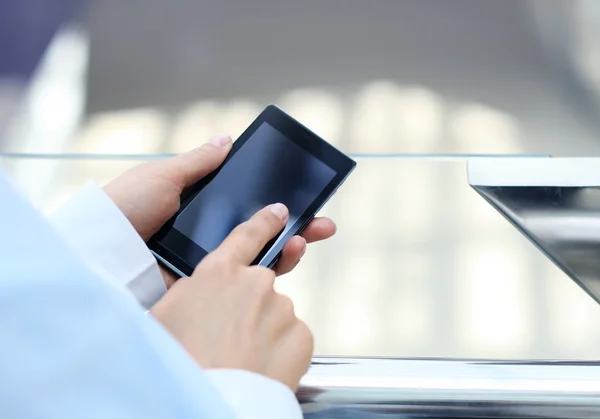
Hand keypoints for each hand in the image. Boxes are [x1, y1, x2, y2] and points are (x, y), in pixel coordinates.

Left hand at [103, 134, 336, 285]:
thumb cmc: (125, 207)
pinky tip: (289, 256)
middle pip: (262, 232)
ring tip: (307, 237)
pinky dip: (270, 271)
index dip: (277, 201)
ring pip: (260, 259)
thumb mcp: (163, 176)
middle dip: (298, 227)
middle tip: (324, 224)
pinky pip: (245, 281)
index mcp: (201, 208)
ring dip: (291, 248)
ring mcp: (211, 263)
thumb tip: (227, 140)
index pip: (249, 205)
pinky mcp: (207, 288)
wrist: (99, 252)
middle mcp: (210, 236)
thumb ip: (199, 163)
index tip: (304, 196)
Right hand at [151, 203, 312, 390]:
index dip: (264, 222)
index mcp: (218, 272)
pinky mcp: (301, 335)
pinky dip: (280, 350)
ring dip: (263, 331)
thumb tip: (200, 291)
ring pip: (276, 314)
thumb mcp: (164, 315)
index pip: (248, 235)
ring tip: (239, 358)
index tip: (278, 212)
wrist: (207, 401)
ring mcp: (281, 308)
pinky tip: (259, 366)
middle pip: (261, 284)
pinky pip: (292, 337)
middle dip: (250, 304)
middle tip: (229, 336)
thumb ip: (190, 291)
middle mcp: (255, 283)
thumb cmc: (177, 362)